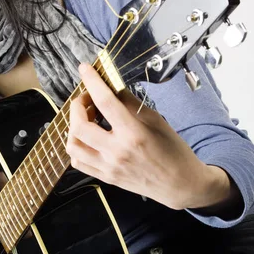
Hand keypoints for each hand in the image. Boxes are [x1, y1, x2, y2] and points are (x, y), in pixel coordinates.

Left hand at [67, 63, 210, 209]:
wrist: (180, 185)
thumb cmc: (173, 151)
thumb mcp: (158, 121)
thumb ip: (131, 104)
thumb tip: (112, 88)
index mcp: (134, 134)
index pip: (105, 102)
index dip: (92, 81)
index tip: (84, 68)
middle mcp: (117, 152)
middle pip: (80, 126)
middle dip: (77, 106)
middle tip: (87, 99)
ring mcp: (109, 167)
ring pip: (73, 146)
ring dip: (73, 127)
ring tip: (86, 119)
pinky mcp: (106, 178)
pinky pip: (78, 163)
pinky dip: (77, 147)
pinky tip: (87, 139)